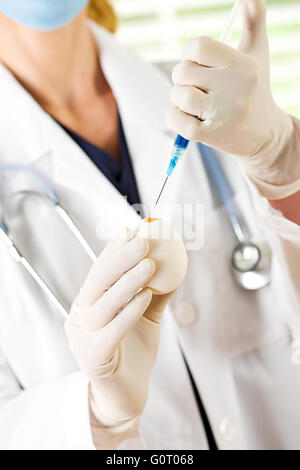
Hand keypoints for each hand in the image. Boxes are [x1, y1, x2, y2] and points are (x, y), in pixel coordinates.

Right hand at [65, 228, 172, 430]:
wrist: (127, 394)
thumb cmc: (134, 351)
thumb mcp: (147, 316)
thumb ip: (156, 291)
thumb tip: (176, 264)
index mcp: (88, 304)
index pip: (100, 271)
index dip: (114, 249)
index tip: (132, 229)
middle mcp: (80, 318)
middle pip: (97, 282)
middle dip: (120, 258)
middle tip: (143, 240)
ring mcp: (82, 338)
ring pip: (104, 304)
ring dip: (128, 281)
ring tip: (150, 265)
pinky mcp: (93, 358)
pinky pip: (112, 330)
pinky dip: (128, 311)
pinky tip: (145, 297)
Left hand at [166, 0, 299, 199]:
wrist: (265, 135)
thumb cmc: (255, 89)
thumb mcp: (258, 54)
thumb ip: (254, 22)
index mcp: (243, 66)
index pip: (199, 47)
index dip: (188, 52)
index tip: (194, 60)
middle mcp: (234, 89)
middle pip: (183, 71)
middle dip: (183, 78)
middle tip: (196, 85)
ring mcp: (223, 113)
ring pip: (178, 95)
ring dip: (178, 99)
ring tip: (193, 103)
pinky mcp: (211, 135)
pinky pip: (175, 120)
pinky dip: (174, 117)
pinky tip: (187, 117)